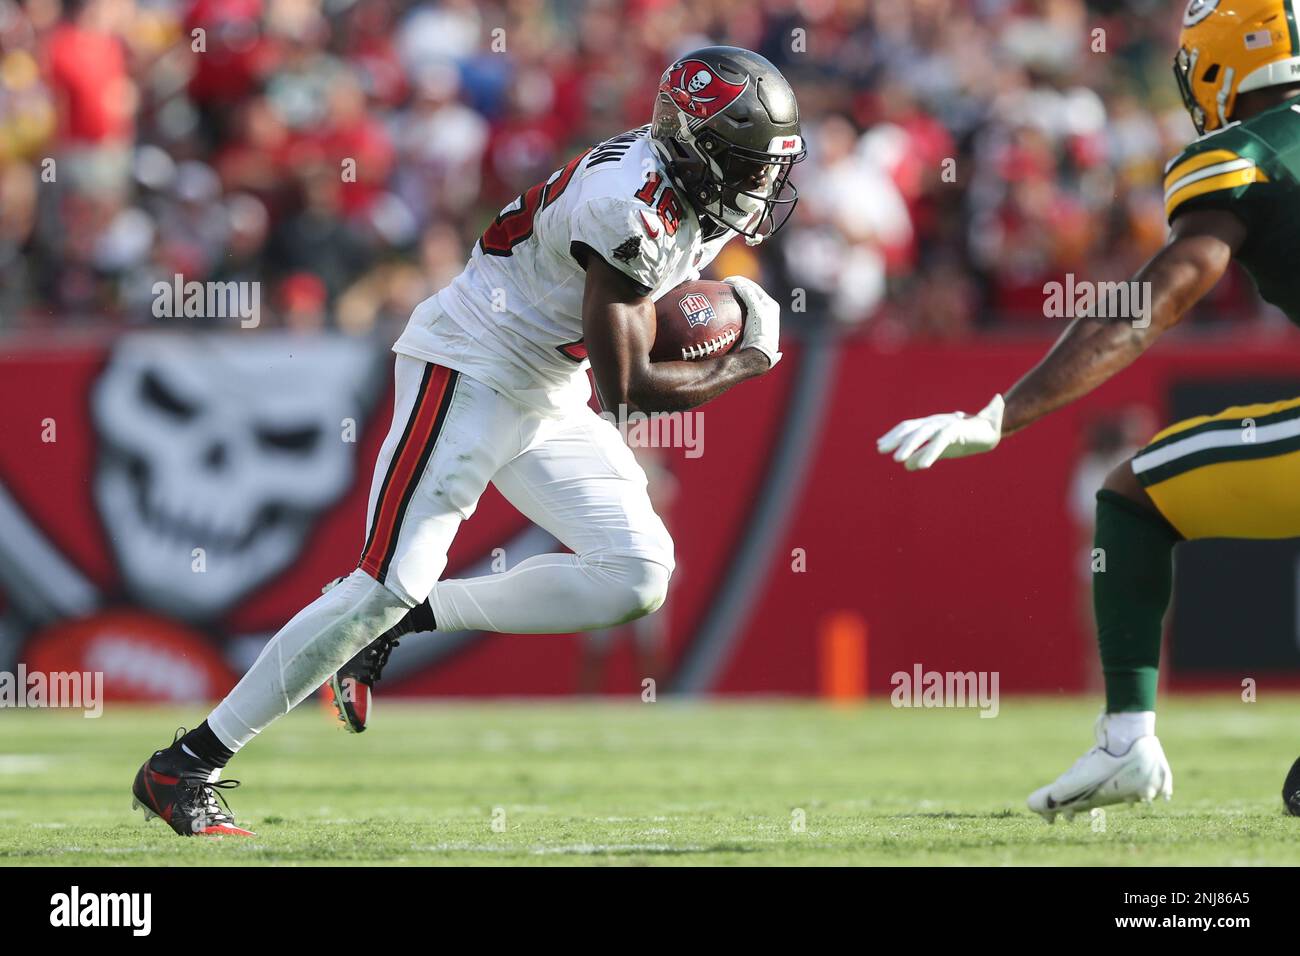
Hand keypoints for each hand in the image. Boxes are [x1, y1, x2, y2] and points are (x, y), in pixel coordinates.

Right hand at [724, 275, 780, 368]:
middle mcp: (764, 310)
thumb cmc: (760, 331)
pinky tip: (722, 310)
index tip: (726, 280)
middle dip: (736, 288)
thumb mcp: (757, 311)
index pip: (753, 287)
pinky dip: (731, 310)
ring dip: (733, 298)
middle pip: (748, 294)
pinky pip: (739, 314)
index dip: (740, 281)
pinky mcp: (749, 327)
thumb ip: (749, 296)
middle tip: (723, 287)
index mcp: (769, 304)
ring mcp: (756, 319)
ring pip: (743, 303)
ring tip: (722, 296)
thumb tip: (739, 284)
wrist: (759, 353)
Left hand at [876, 394, 1004, 470]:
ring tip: (897, 460)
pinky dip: (930, 452)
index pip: (909, 427)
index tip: (880, 445)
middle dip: (895, 438)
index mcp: (932, 424)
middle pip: (912, 428)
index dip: (894, 434)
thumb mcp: (941, 450)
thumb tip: (906, 466)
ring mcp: (947, 423)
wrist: (992, 432)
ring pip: (924, 432)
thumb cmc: (965, 439)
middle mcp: (937, 421)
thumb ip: (924, 455)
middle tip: (880, 450)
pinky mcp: (958, 429)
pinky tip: (921, 466)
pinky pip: (941, 440)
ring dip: (909, 445)